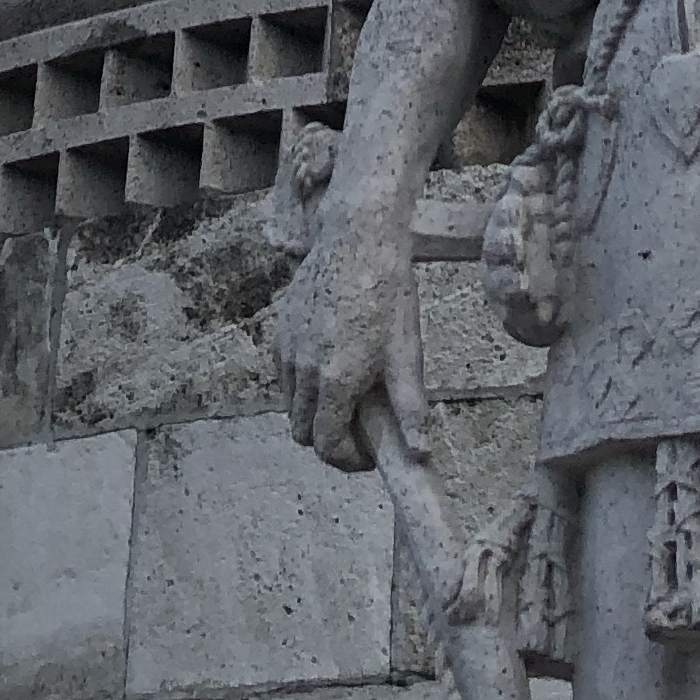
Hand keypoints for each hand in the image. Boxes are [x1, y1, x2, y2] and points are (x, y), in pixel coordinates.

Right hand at [271, 213, 425, 470]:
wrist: (357, 239)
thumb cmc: (387, 294)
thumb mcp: (407, 354)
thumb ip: (410, 409)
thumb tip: (420, 454)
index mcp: (335, 380)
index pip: (326, 445)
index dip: (347, 459)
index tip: (368, 454)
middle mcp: (301, 369)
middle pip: (302, 431)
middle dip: (328, 439)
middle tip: (359, 428)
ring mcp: (286, 349)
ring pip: (290, 404)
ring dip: (313, 411)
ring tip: (347, 393)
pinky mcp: (279, 330)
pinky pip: (284, 374)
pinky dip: (302, 383)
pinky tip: (332, 361)